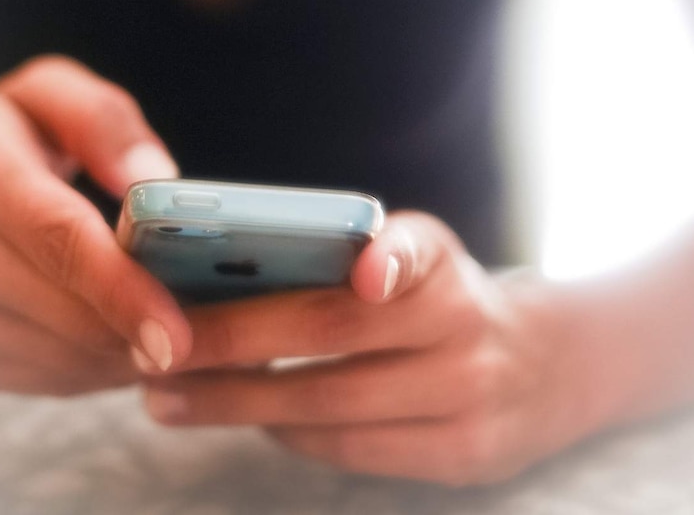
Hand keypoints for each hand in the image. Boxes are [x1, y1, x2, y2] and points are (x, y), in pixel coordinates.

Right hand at [0, 56, 192, 394]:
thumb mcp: (47, 92)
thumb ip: (104, 120)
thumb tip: (157, 179)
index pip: (58, 239)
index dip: (122, 289)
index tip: (179, 330)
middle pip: (66, 313)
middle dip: (144, 330)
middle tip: (209, 325)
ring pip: (60, 359)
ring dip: (125, 353)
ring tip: (170, 322)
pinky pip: (42, 380)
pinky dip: (93, 367)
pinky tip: (119, 335)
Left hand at [140, 213, 592, 484]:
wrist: (548, 367)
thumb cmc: (446, 296)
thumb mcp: (422, 254)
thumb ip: (353, 251)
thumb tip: (235, 271)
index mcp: (443, 263)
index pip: (415, 252)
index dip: (388, 258)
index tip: (363, 270)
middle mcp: (463, 327)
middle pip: (333, 337)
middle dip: (234, 344)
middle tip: (159, 348)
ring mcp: (468, 400)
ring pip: (330, 407)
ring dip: (238, 403)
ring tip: (169, 397)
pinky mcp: (462, 457)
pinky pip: (352, 451)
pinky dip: (289, 433)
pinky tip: (244, 418)